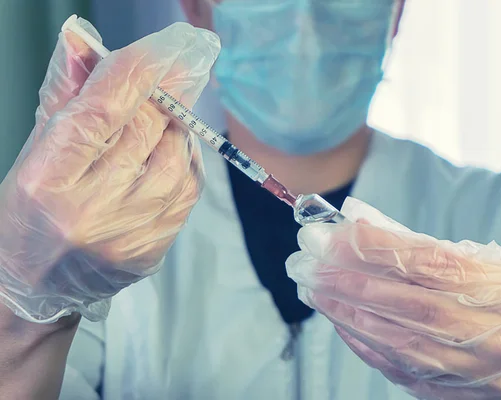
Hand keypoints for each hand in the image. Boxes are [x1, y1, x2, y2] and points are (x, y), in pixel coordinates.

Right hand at [0, 17, 219, 322]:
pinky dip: (184, 162)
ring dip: (175, 129)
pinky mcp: (152, 249)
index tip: (166, 47)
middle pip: (145, 131)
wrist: (35, 285)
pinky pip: (187, 190)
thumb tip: (85, 41)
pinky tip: (168, 154)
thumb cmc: (29, 213)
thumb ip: (65, 97)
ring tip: (161, 122)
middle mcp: (90, 211)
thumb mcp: (35, 151)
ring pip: (175, 158)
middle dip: (164, 93)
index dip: (137, 71)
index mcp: (46, 181)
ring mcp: (126, 235)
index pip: (101, 112)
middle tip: (179, 70)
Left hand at [287, 197, 500, 398]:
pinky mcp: (453, 391)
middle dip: (347, 281)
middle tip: (305, 263)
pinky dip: (362, 342)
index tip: (334, 233)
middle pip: (404, 302)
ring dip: (345, 312)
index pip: (425, 262)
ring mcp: (469, 367)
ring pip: (395, 339)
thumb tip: (365, 229)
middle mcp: (486, 330)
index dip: (375, 247)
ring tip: (311, 289)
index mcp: (498, 287)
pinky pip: (398, 367)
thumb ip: (428, 249)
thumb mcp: (487, 264)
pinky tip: (337, 321)